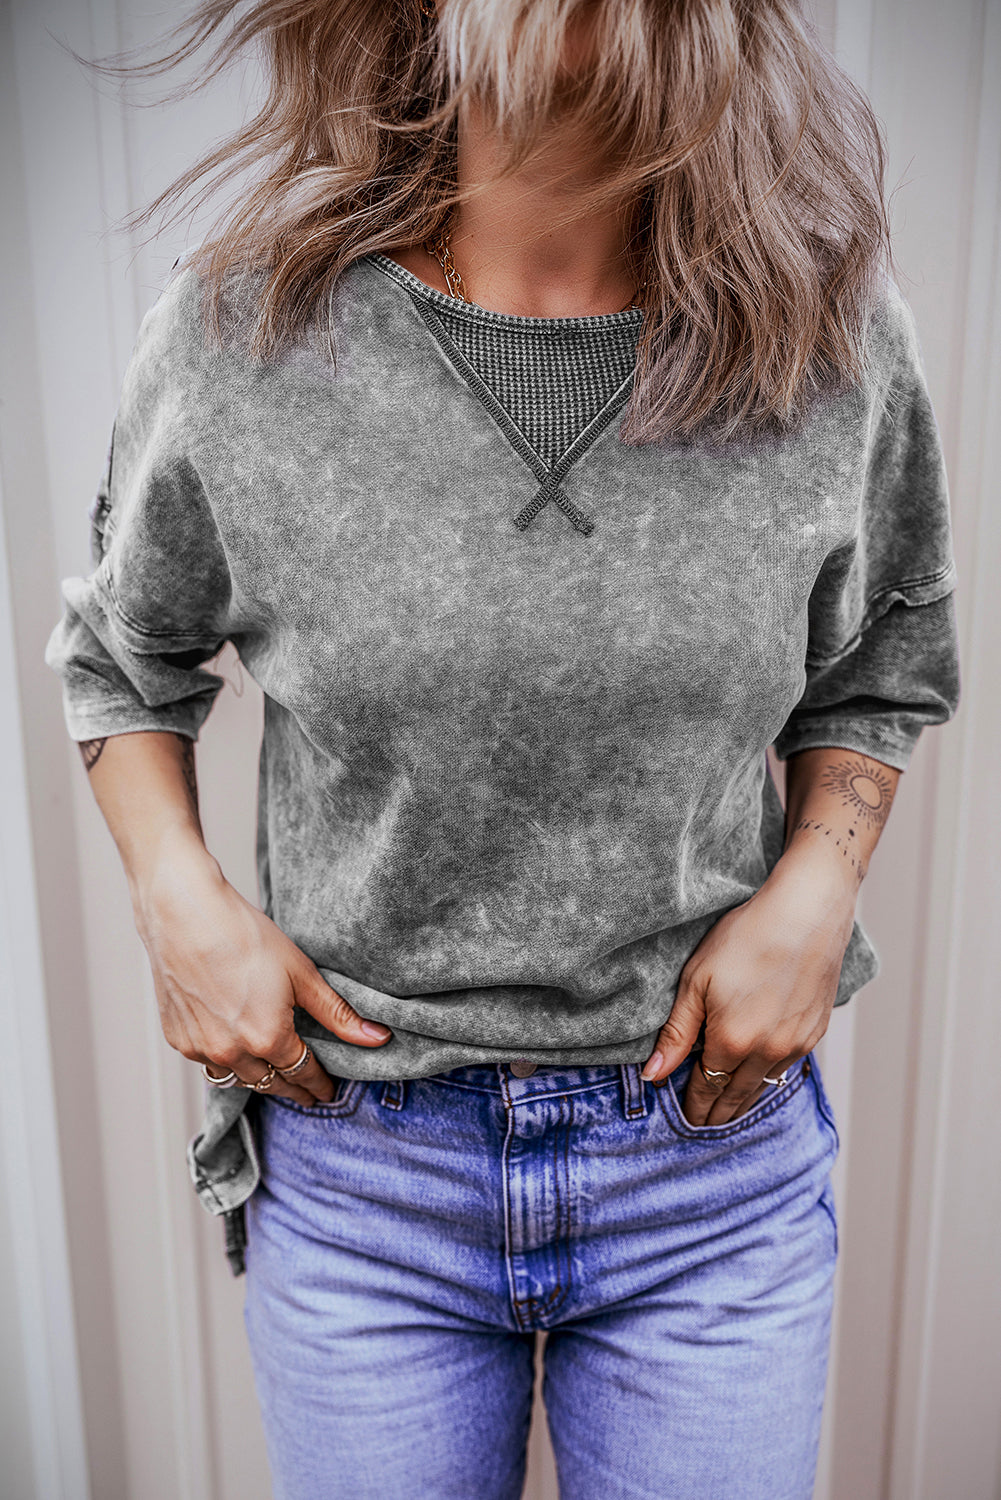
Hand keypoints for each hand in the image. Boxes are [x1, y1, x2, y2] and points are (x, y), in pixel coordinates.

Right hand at [133, 830, 390, 1104]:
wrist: (185, 915)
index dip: (318, 1085)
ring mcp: (201, 1048)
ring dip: (259, 1079)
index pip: (302, 1074)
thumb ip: (337, 1013)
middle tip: (307, 1093)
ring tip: (274, 1076)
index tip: (327, 1091)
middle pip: (271, 1083)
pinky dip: (226, 1062)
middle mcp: (233, 1053)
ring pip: (238, 1078)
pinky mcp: (178, 1038)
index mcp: (268, 1039)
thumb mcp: (301, 974)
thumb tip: (375, 1037)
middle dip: (293, 1089)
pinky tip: (236, 1052)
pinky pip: (208, 1063)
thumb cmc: (244, 936)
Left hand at [641, 844, 856, 1125]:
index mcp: (732, 1042)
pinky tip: (761, 1079)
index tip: (685, 1120)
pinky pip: (788, 1069)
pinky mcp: (815, 1031)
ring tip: (728, 1112)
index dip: (694, 1107)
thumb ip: (677, 1033)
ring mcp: (796, 1045)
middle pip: (736, 1096)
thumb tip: (653, 1075)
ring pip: (764, 1087)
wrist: (806, 913)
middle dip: (717, 1114)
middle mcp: (767, 1053)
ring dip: (744, 1101)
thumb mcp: (697, 980)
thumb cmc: (747, 937)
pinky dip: (769, 1080)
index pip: (707, 1089)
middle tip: (703, 1126)